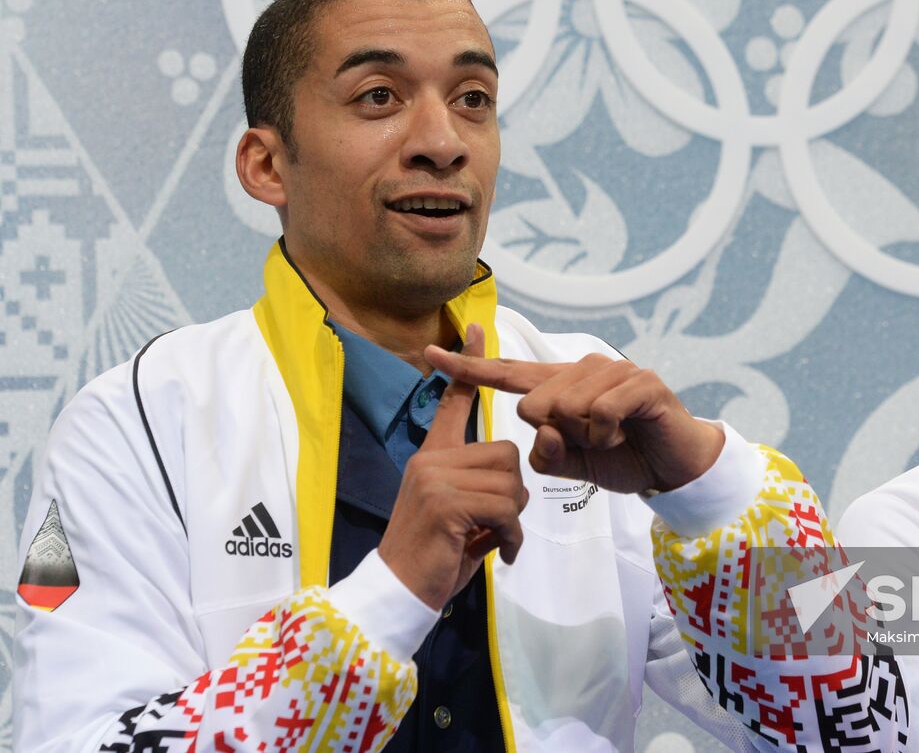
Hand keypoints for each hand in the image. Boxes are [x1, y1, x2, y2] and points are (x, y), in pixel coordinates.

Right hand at [378, 324, 529, 610]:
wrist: (399, 594)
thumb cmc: (434, 559)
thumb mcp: (460, 517)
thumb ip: (482, 492)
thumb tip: (514, 490)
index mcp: (431, 457)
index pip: (453, 403)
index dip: (467, 366)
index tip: (476, 327)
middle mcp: (430, 459)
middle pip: (508, 454)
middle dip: (514, 494)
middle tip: (497, 526)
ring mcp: (435, 478)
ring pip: (511, 482)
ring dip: (514, 519)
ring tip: (495, 541)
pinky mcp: (446, 502)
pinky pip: (506, 509)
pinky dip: (512, 537)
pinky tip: (500, 554)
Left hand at [423, 348, 724, 494]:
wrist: (675, 467)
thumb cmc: (623, 459)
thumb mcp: (573, 463)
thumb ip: (546, 453)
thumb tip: (539, 434)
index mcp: (562, 385)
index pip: (509, 375)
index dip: (469, 368)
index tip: (430, 354)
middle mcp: (583, 368)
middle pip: (534, 404)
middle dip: (557, 436)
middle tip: (590, 442)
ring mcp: (613, 370)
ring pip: (567, 408)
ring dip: (588, 439)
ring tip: (612, 438)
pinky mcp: (640, 381)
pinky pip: (602, 412)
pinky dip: (608, 435)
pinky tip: (625, 435)